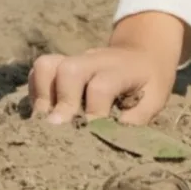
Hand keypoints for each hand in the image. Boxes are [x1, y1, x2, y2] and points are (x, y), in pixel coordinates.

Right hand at [28, 12, 184, 124]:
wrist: (143, 51)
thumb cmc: (149, 81)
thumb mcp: (154, 99)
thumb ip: (136, 117)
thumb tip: (108, 138)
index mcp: (120, 68)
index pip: (100, 87)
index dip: (93, 114)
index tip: (89, 135)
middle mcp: (93, 59)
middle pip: (68, 70)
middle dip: (62, 103)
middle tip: (60, 131)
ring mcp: (74, 59)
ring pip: (47, 65)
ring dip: (43, 96)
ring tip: (47, 123)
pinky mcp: (61, 63)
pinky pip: (39, 71)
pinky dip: (36, 92)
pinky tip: (45, 113)